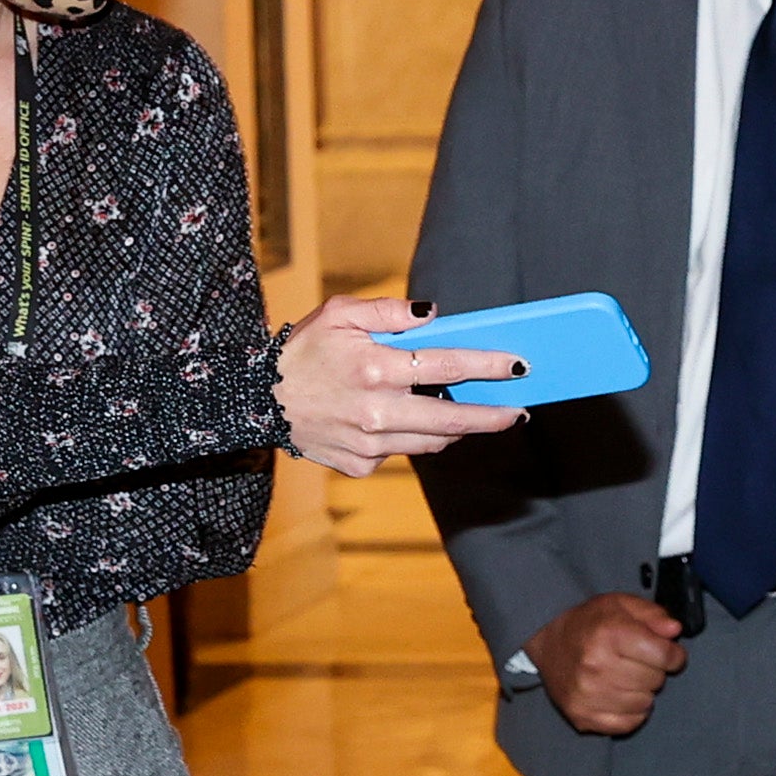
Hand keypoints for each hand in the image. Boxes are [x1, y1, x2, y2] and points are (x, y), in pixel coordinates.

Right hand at [273, 296, 526, 476]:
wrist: (256, 402)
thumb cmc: (302, 351)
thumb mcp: (338, 314)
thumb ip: (388, 310)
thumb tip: (432, 314)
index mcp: (375, 369)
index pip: (447, 367)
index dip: (489, 366)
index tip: (519, 366)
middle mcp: (376, 411)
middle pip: (453, 419)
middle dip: (493, 416)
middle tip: (519, 411)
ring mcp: (368, 443)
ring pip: (432, 442)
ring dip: (458, 429)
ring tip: (476, 416)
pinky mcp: (359, 464)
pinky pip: (400, 453)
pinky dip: (411, 437)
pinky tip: (406, 421)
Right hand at [522, 593, 686, 734]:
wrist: (549, 645)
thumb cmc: (589, 624)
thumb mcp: (621, 605)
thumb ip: (652, 614)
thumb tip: (674, 630)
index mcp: (609, 633)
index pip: (663, 655)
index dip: (674, 654)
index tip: (669, 653)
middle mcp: (596, 666)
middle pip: (655, 680)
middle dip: (655, 670)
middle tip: (639, 662)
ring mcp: (588, 695)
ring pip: (645, 703)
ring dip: (643, 691)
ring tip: (627, 677)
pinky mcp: (583, 717)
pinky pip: (629, 723)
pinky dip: (631, 711)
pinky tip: (621, 695)